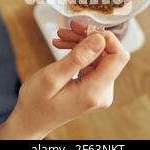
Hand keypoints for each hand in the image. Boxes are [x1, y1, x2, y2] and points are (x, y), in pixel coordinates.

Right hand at [0, 21, 129, 139]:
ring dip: (81, 42)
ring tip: (60, 36)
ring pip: (99, 55)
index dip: (106, 37)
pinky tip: (63, 46)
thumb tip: (99, 39)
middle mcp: (102, 92)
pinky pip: (92, 62)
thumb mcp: (52, 77)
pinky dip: (79, 52)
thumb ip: (78, 58)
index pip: (118, 57)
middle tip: (67, 28)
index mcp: (94, 91)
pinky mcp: (94, 87)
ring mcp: (99, 90)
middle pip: (107, 54)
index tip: (84, 28)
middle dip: (88, 37)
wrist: (31, 120)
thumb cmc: (36, 103)